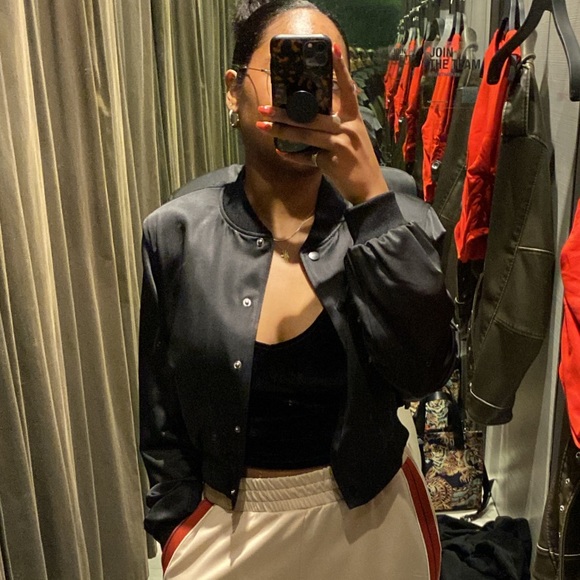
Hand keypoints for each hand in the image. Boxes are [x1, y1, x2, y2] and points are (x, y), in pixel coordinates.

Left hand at [255, 44, 387, 204]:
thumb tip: (309, 116)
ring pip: (305, 135)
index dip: (340, 69)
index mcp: (353, 118)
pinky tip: (280, 152)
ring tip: (263, 126)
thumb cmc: (358, 161)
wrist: (369, 188)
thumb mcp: (353, 137)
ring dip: (281, 131)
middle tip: (265, 107)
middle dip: (285, 113)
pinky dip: (292, 156)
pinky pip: (306, 157)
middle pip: (312, 116)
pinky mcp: (332, 162)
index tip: (332, 49)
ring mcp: (340, 145)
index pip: (348, 89)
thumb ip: (336, 125)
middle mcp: (347, 128)